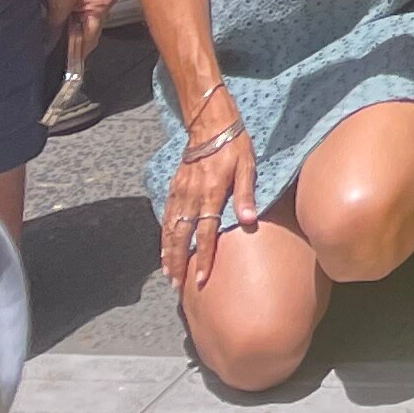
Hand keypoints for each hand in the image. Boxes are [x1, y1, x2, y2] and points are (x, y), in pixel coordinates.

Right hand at [160, 111, 259, 287]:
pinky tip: (164, 248)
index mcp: (211, 194)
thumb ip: (246, 194)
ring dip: (168, 253)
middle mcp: (191, 197)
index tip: (200, 279)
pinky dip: (164, 236)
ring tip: (168, 274)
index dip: (203, 258)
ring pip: (170, 230)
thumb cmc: (234, 146)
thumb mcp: (247, 166)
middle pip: (181, 237)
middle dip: (178, 263)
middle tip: (177, 286)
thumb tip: (249, 221)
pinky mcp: (173, 189)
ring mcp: (179, 194)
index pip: (205, 234)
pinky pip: (166, 217)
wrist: (210, 126)